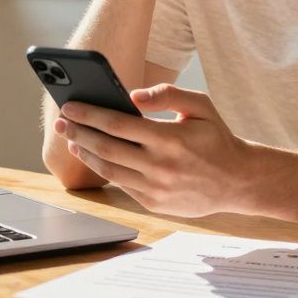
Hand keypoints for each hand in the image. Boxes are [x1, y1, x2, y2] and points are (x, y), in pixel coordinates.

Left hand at [54, 84, 251, 217]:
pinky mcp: (153, 203)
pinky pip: (120, 184)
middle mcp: (160, 166)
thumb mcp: (201, 106)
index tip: (70, 106)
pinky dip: (102, 170)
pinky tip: (93, 156)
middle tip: (61, 122)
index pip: (118, 124)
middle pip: (106, 147)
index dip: (89, 114)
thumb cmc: (216, 137)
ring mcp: (155, 188)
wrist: (236, 181)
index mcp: (169, 139)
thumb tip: (133, 95)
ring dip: (85, 153)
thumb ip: (168, 94)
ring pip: (108, 170)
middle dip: (78, 133)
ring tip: (72, 139)